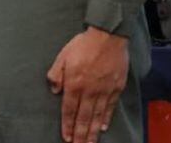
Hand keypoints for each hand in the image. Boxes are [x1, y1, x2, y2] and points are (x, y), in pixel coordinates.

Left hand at [47, 27, 128, 142]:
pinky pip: (109, 107)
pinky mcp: (116, 88)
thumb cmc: (82, 45)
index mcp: (74, 83)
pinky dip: (106, 118)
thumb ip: (56, 74)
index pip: (69, 109)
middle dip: (79, 134)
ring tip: (89, 142)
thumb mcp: (62, 56)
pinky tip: (102, 127)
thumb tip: (54, 91)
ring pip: (97, 115)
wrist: (107, 37)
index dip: (67, 125)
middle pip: (83, 117)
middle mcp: (89, 91)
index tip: (66, 137)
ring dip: (92, 131)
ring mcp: (104, 90)